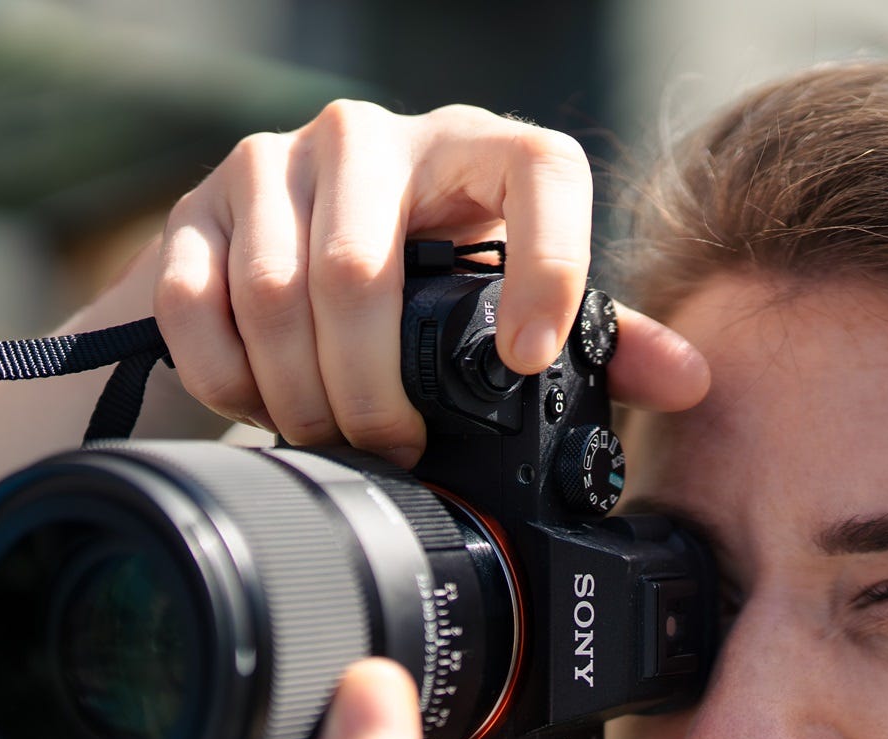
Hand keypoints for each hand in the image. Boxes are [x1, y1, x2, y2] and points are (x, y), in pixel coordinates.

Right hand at [156, 98, 709, 462]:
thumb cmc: (422, 294)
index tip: (526, 359)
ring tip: (331, 439)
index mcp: (475, 150)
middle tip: (395, 451)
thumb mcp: (514, 312)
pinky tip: (259, 403)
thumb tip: (691, 381)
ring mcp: (274, 162)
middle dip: (377, 394)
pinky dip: (232, 380)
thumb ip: (603, 345)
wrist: (278, 269)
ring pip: (281, 296)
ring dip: (303, 398)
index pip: (540, 170)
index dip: (547, 264)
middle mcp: (373, 138)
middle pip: (365, 273)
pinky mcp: (196, 205)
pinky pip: (205, 308)